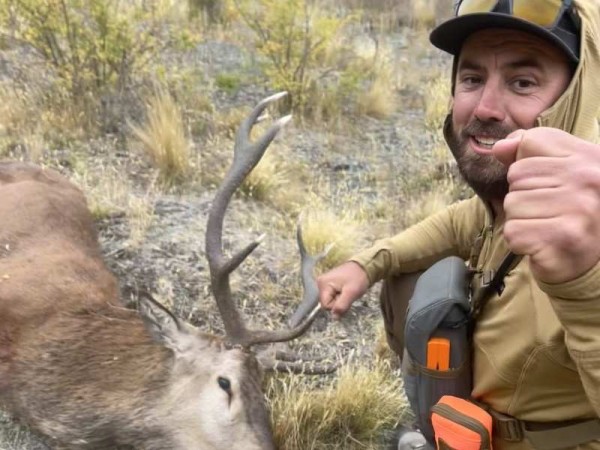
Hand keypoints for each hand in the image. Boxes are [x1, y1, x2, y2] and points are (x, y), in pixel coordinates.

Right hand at [317, 261, 368, 319]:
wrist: (363, 266)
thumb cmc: (358, 278)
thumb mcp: (351, 293)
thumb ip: (342, 305)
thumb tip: (334, 317)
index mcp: (323, 284)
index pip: (325, 305)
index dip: (336, 305)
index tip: (345, 297)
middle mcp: (320, 283)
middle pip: (326, 303)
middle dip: (338, 302)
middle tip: (347, 294)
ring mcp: (323, 283)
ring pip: (330, 301)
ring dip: (339, 300)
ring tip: (347, 291)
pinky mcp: (328, 284)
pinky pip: (332, 297)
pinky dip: (339, 296)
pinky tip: (345, 290)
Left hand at [492, 127, 599, 282]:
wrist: (592, 262)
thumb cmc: (571, 212)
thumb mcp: (559, 171)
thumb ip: (530, 152)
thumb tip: (500, 147)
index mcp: (589, 157)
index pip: (531, 142)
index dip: (527, 166)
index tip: (547, 184)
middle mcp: (589, 179)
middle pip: (517, 175)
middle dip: (522, 197)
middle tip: (548, 213)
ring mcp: (579, 208)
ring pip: (511, 204)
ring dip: (520, 220)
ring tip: (545, 228)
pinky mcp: (564, 237)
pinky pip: (513, 231)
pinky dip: (520, 241)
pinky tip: (541, 244)